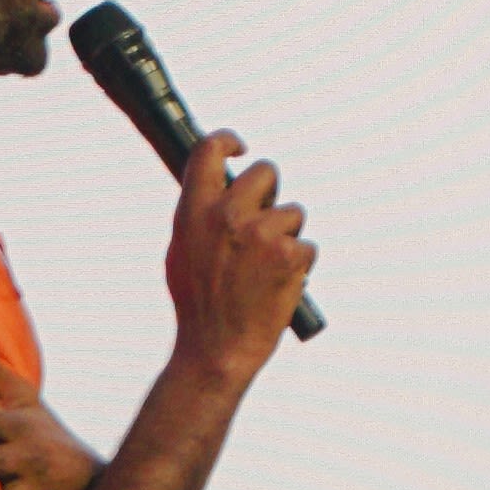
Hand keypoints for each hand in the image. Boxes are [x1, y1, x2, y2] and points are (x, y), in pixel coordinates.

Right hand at [166, 131, 314, 389]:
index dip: (228, 141)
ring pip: (294, 213)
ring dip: (288, 236)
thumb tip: (217, 190)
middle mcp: (228, 215)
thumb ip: (200, 216)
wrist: (217, 348)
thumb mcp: (182, 251)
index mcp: (195, 211)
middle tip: (266, 221)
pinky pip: (308, 245)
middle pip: (267, 172)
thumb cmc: (199, 304)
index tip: (241, 148)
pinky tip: (281, 284)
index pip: (209, 152)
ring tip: (267, 269)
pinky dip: (300, 264)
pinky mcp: (290, 254)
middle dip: (272, 193)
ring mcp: (261, 233)